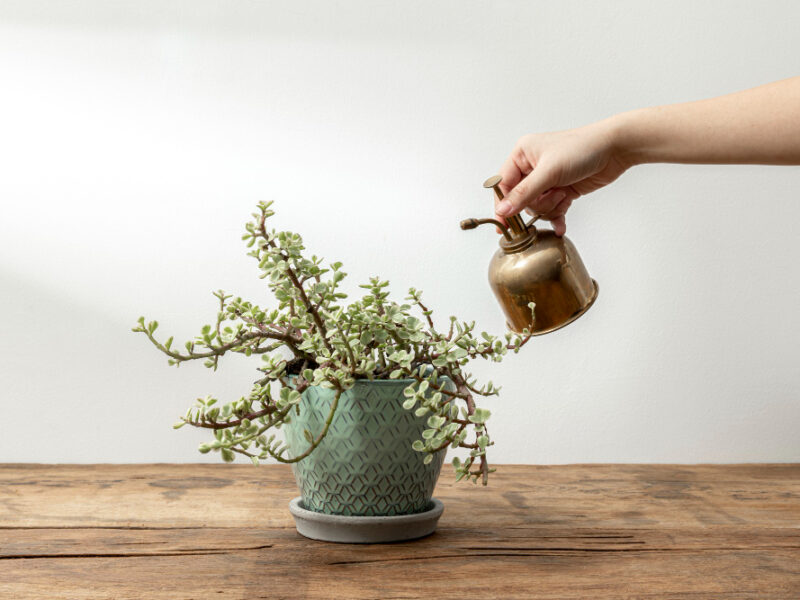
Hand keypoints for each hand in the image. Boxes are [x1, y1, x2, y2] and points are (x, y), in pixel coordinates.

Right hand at [495, 119, 631, 235]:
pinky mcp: (562, 190)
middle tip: (553, 195)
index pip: (503, 185)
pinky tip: (561, 225)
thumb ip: (524, 193)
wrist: (615, 149)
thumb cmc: (583, 148)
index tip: (504, 225)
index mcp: (522, 155)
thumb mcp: (549, 171)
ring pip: (536, 208)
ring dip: (551, 207)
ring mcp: (548, 180)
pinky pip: (551, 211)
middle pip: (520, 200)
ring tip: (564, 195)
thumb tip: (502, 210)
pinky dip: (557, 217)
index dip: (503, 205)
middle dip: (538, 204)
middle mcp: (532, 167)